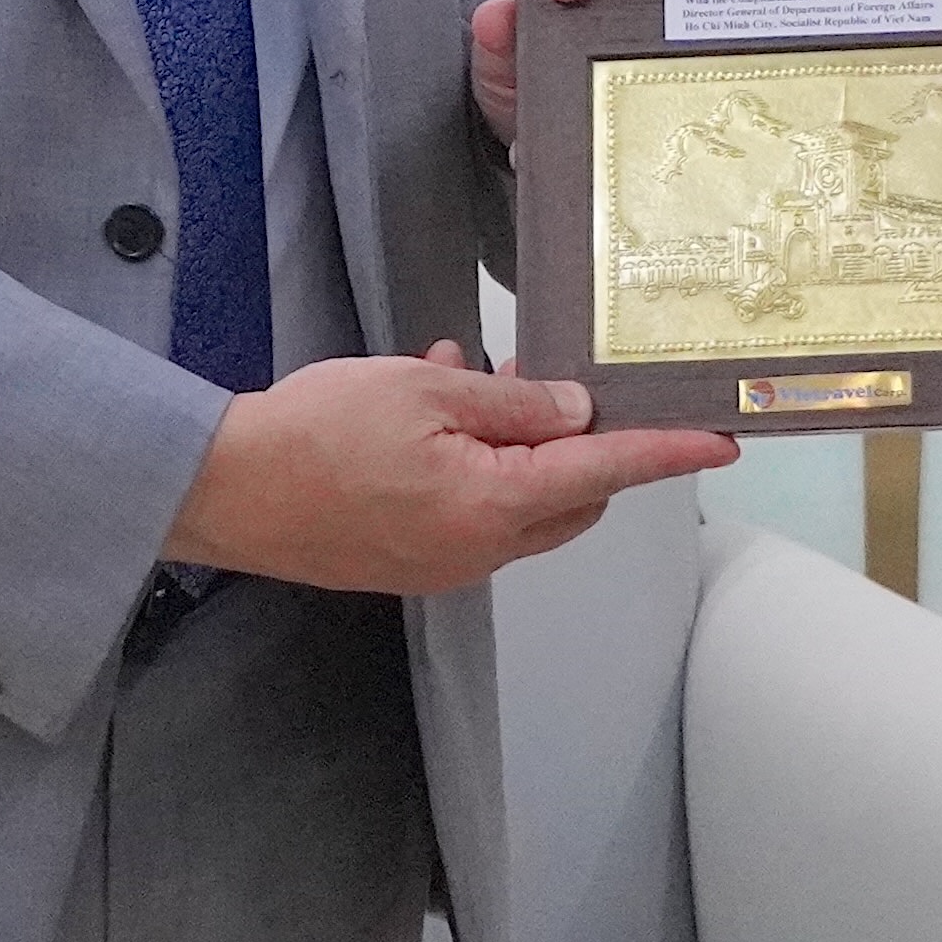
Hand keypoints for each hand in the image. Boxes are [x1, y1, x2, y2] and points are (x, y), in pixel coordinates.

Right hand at [166, 340, 732, 594]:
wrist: (221, 490)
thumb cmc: (317, 432)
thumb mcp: (423, 391)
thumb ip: (511, 403)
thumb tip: (574, 411)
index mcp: (494, 508)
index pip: (604, 472)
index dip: (665, 452)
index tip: (719, 441)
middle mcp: (480, 552)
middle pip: (568, 498)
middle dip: (576, 442)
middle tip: (553, 380)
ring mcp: (442, 565)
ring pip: (517, 504)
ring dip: (511, 445)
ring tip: (466, 376)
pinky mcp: (406, 563)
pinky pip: (466, 511)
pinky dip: (468, 463)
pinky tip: (427, 404)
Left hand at [472, 0, 687, 151]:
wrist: (532, 110)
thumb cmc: (523, 54)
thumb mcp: (498, 51)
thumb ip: (493, 33)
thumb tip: (494, 17)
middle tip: (590, 39)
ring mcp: (667, 14)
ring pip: (681, 15)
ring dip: (647, 45)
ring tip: (611, 81)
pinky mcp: (680, 57)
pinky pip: (684, 61)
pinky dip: (658, 80)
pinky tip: (632, 103)